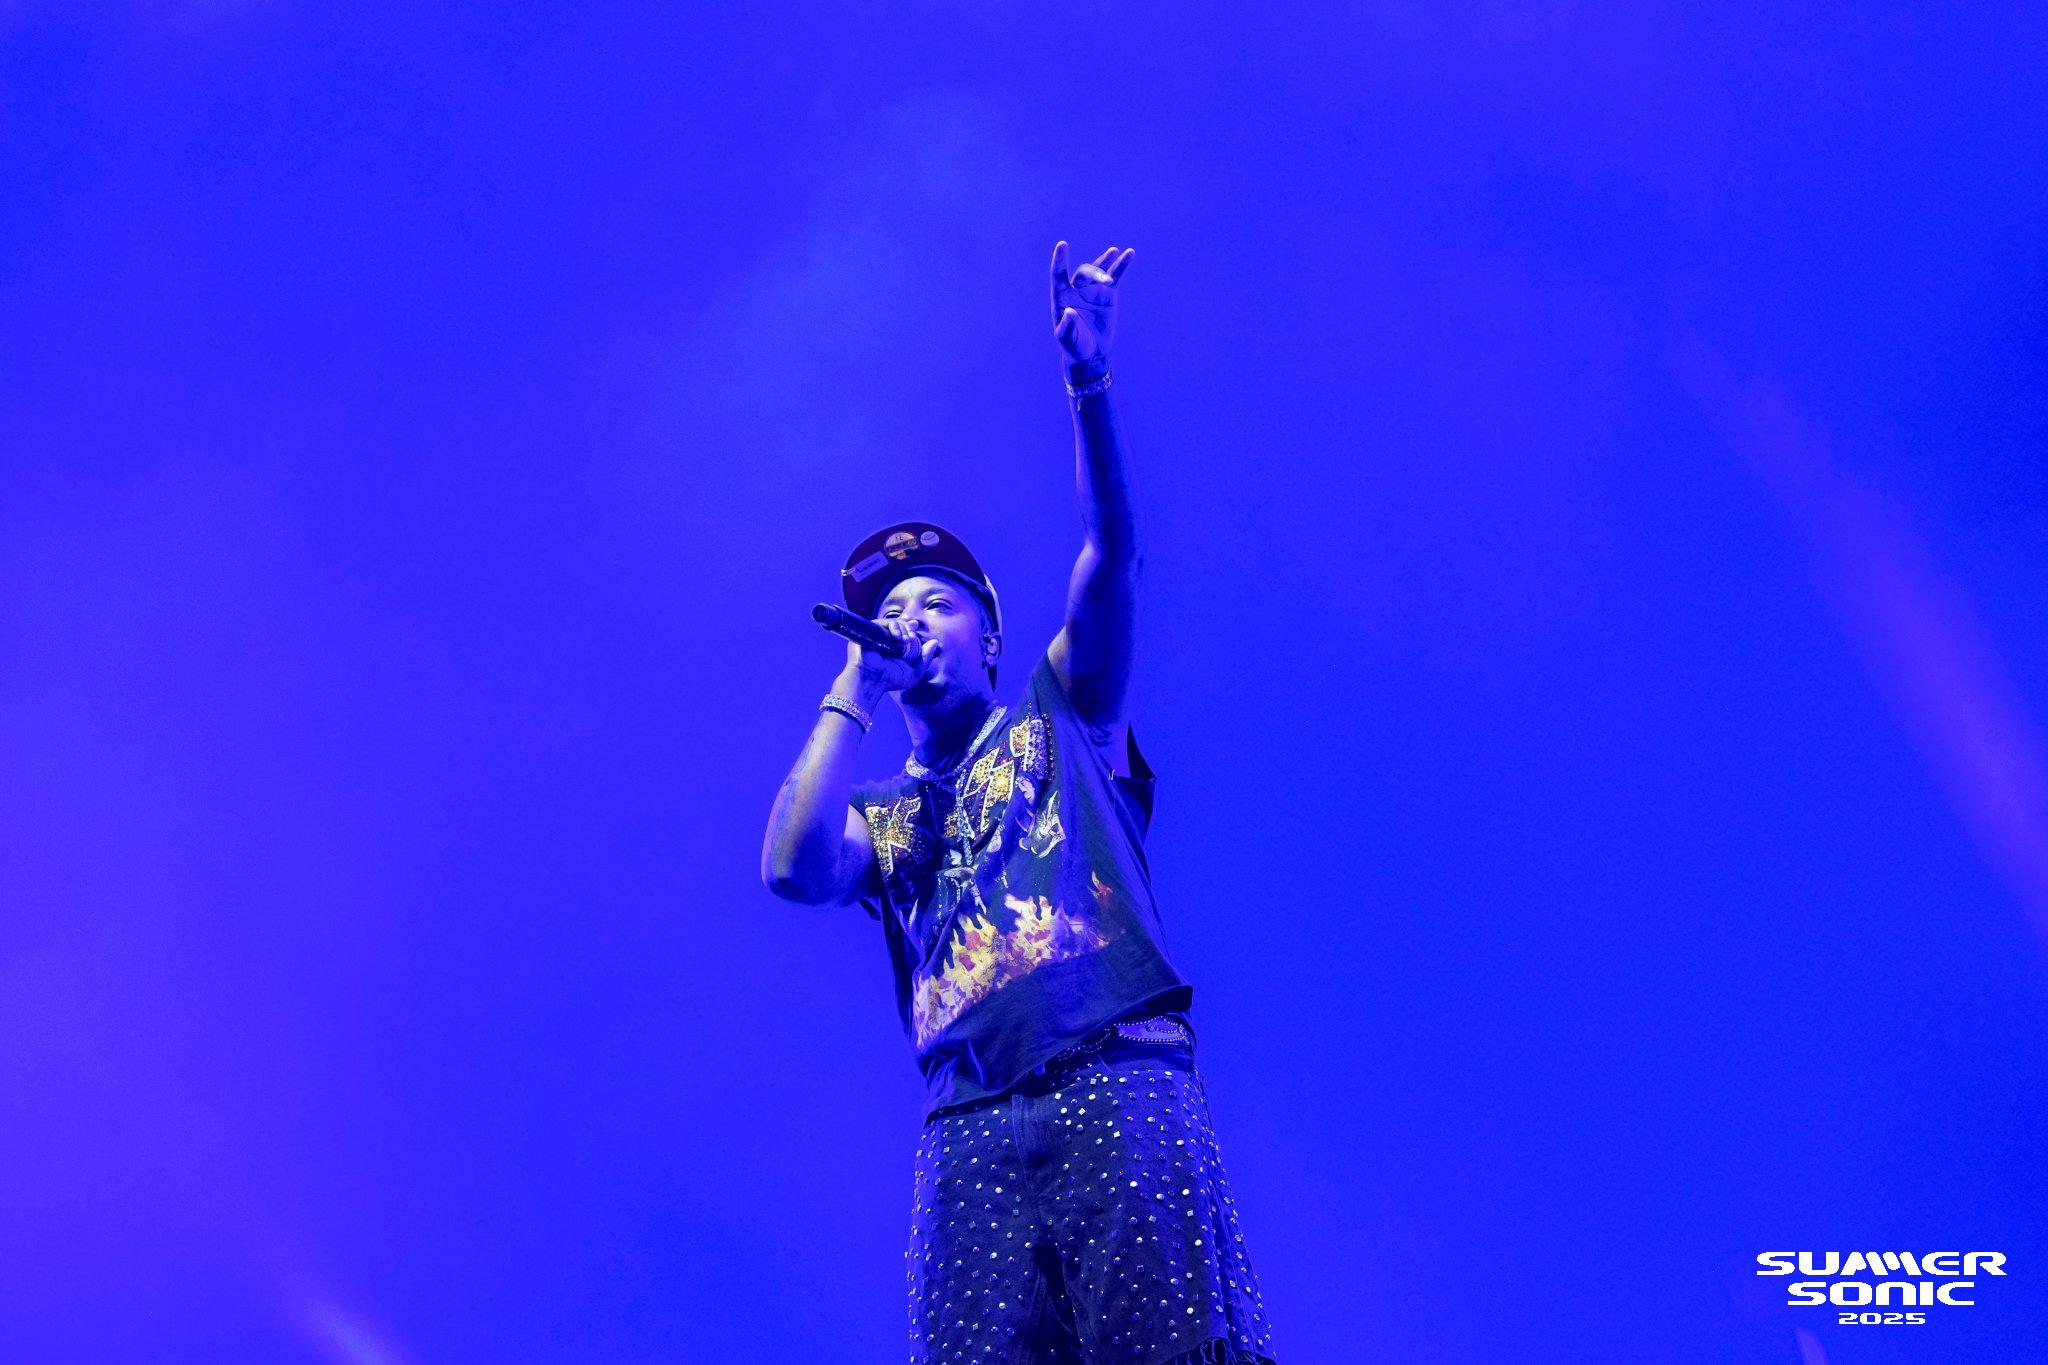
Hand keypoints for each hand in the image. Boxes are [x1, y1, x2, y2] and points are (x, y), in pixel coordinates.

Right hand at [842, 615, 938, 695]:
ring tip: (903, 644)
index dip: (911, 627)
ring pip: (897, 624)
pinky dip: (895, 627)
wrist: (871, 679)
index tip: (915, 625)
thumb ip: (925, 658)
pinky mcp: (870, 630)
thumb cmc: (890, 680)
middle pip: (905, 628)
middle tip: (909, 645)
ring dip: (904, 632)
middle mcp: (886, 640)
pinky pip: (887, 622)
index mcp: (895, 648)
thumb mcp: (914, 673)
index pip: (906, 632)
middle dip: (912, 637)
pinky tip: (897, 638)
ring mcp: (878, 634)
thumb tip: (934, 641)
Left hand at [1050, 241, 1132, 375]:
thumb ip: (1066, 326)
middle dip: (1095, 274)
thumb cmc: (1074, 346)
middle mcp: (1076, 290)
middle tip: (1107, 281)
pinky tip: (1129, 254)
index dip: (1059, 260)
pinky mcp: (1108, 294)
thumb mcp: (1067, 339)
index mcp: (1061, 297)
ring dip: (1106, 261)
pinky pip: (1115, 276)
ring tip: (1116, 252)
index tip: (1062, 245)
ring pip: (1098, 270)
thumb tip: (1069, 311)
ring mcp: (1093, 290)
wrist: (1091, 354)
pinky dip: (1121, 265)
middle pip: (1084, 273)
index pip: (1058, 274)